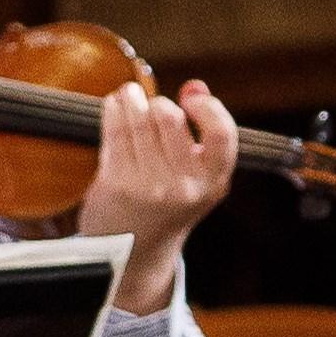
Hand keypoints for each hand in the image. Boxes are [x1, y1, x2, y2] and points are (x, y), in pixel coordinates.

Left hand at [72, 78, 240, 305]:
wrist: (135, 251)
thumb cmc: (169, 203)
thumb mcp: (198, 175)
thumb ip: (204, 130)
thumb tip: (195, 85)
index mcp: (213, 182)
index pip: (222, 134)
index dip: (208, 107)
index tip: (191, 98)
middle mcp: (184, 187)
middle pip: (170, 117)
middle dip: (158, 103)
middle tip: (152, 105)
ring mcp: (149, 186)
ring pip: (138, 119)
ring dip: (131, 98)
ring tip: (130, 95)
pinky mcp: (117, 184)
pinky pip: (115, 131)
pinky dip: (113, 110)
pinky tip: (115, 106)